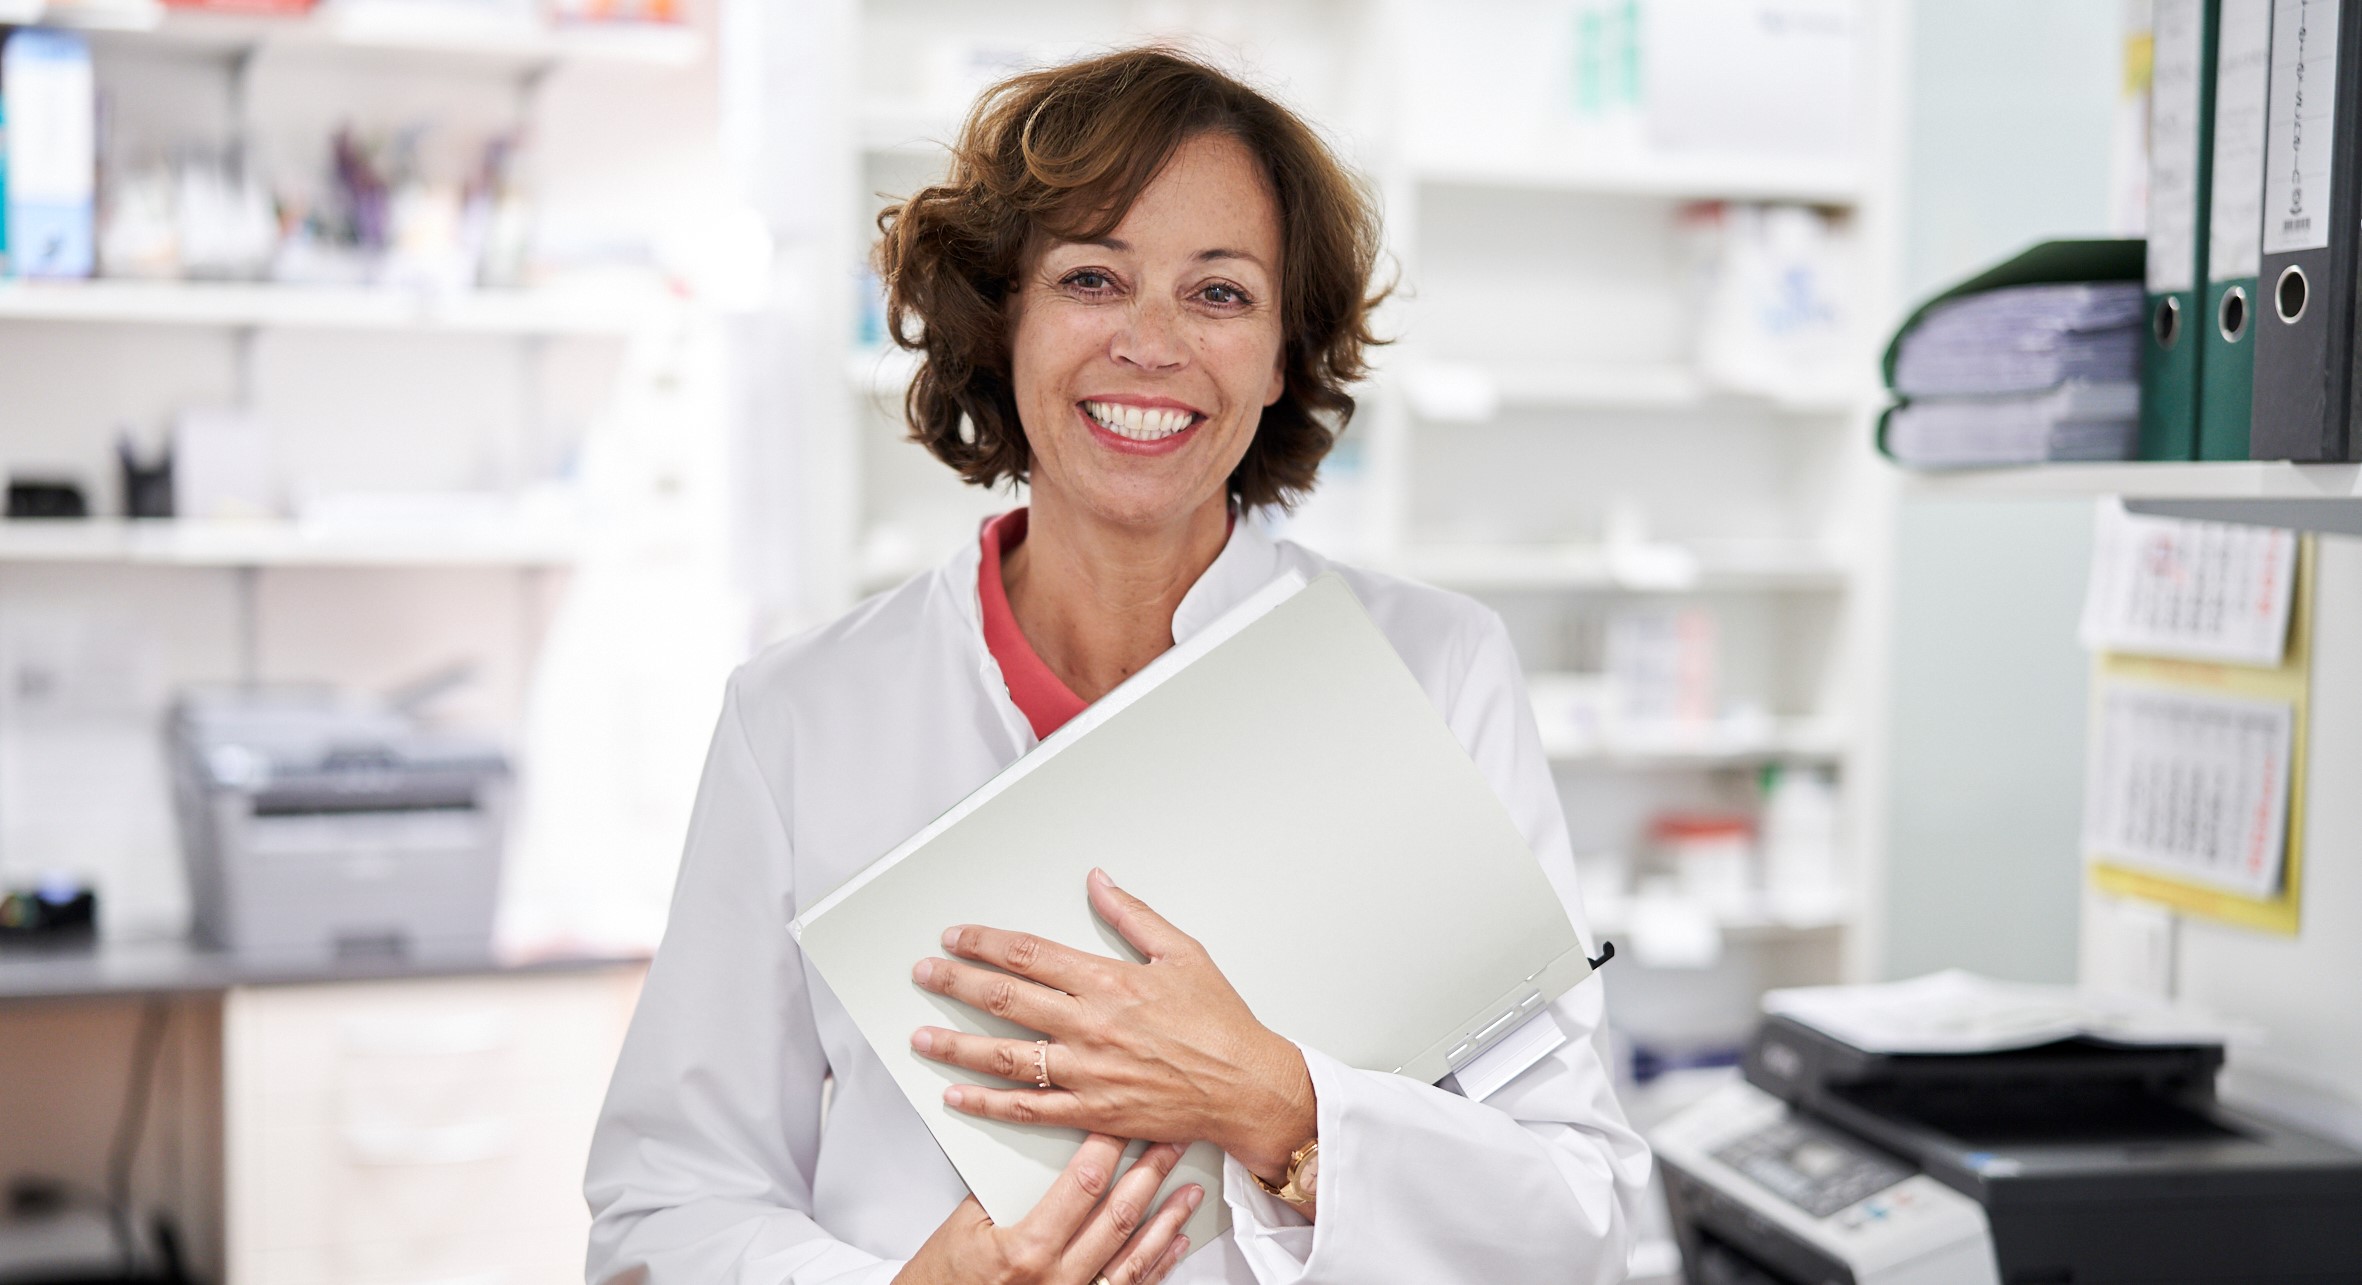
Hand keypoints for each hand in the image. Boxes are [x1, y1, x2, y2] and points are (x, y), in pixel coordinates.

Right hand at [894, 1134, 1196, 1284]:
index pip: (1083, 1184)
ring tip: (1190, 1190)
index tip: (1127, 1119)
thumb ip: (1004, 1191)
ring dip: (1166, 1219)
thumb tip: (1041, 1154)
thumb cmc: (942, 1282)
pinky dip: (1157, 1264)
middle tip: (1174, 1141)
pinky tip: (1175, 1242)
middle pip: (1118, 1215)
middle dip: (1151, 1174)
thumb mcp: (962, 1229)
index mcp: (1027, 1249)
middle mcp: (1057, 1279)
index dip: (1109, 1147)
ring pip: (1134, 1255)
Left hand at [910, 869, 1317, 1184]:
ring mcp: (1087, 1073)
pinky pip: (1028, 1109)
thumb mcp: (1183, 952)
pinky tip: (958, 1096)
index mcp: (1108, 982)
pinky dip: (988, 1104)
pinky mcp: (1092, 1112)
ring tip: (921, 1037)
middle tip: (923, 974)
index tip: (956, 937)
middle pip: (1005, 999)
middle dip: (956, 983)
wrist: (1246, 1087)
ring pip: (1006, 1057)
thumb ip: (1133, 915)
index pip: (1029, 954)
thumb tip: (1098, 881)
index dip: (985, 942)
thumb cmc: (1220, 1023)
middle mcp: (1090, 1026)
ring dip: (957, 1046)